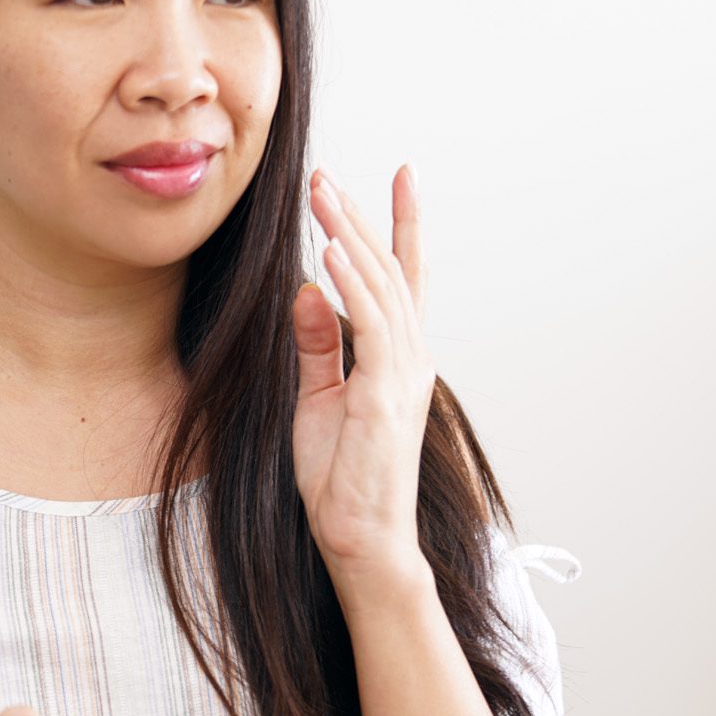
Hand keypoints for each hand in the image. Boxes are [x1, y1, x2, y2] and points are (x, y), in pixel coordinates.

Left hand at [292, 164, 434, 596]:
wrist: (361, 540)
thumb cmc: (342, 479)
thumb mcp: (317, 400)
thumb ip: (316, 345)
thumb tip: (306, 289)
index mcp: (396, 358)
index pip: (402, 279)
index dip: (400, 227)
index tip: (398, 176)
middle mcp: (409, 358)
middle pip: (386, 272)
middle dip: (357, 219)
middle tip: (326, 175)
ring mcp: (402, 376)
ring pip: (379, 289)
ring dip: (350, 238)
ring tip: (325, 196)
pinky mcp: (385, 396)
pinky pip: (371, 328)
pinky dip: (352, 287)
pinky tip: (332, 254)